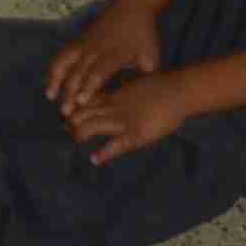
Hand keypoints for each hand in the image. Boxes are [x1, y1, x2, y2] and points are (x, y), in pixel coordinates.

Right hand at [39, 3, 163, 122]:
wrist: (132, 6)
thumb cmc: (143, 36)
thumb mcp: (151, 57)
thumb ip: (144, 78)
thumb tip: (139, 99)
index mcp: (116, 54)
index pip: (99, 72)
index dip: (89, 87)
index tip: (81, 102)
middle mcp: (96, 49)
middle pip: (79, 71)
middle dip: (70, 92)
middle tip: (65, 112)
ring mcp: (85, 44)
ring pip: (66, 63)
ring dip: (57, 80)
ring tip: (51, 98)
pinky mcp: (78, 41)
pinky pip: (62, 56)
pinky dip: (54, 70)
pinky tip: (49, 85)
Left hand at [63, 73, 198, 159]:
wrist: (178, 90)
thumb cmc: (161, 87)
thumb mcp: (135, 86)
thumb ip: (122, 94)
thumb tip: (115, 98)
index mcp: (114, 96)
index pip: (86, 102)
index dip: (75, 109)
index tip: (68, 116)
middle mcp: (114, 107)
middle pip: (83, 114)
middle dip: (73, 124)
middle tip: (68, 131)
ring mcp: (123, 120)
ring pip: (92, 126)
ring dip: (81, 135)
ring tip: (77, 141)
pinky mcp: (136, 133)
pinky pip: (115, 145)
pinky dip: (104, 153)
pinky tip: (95, 159)